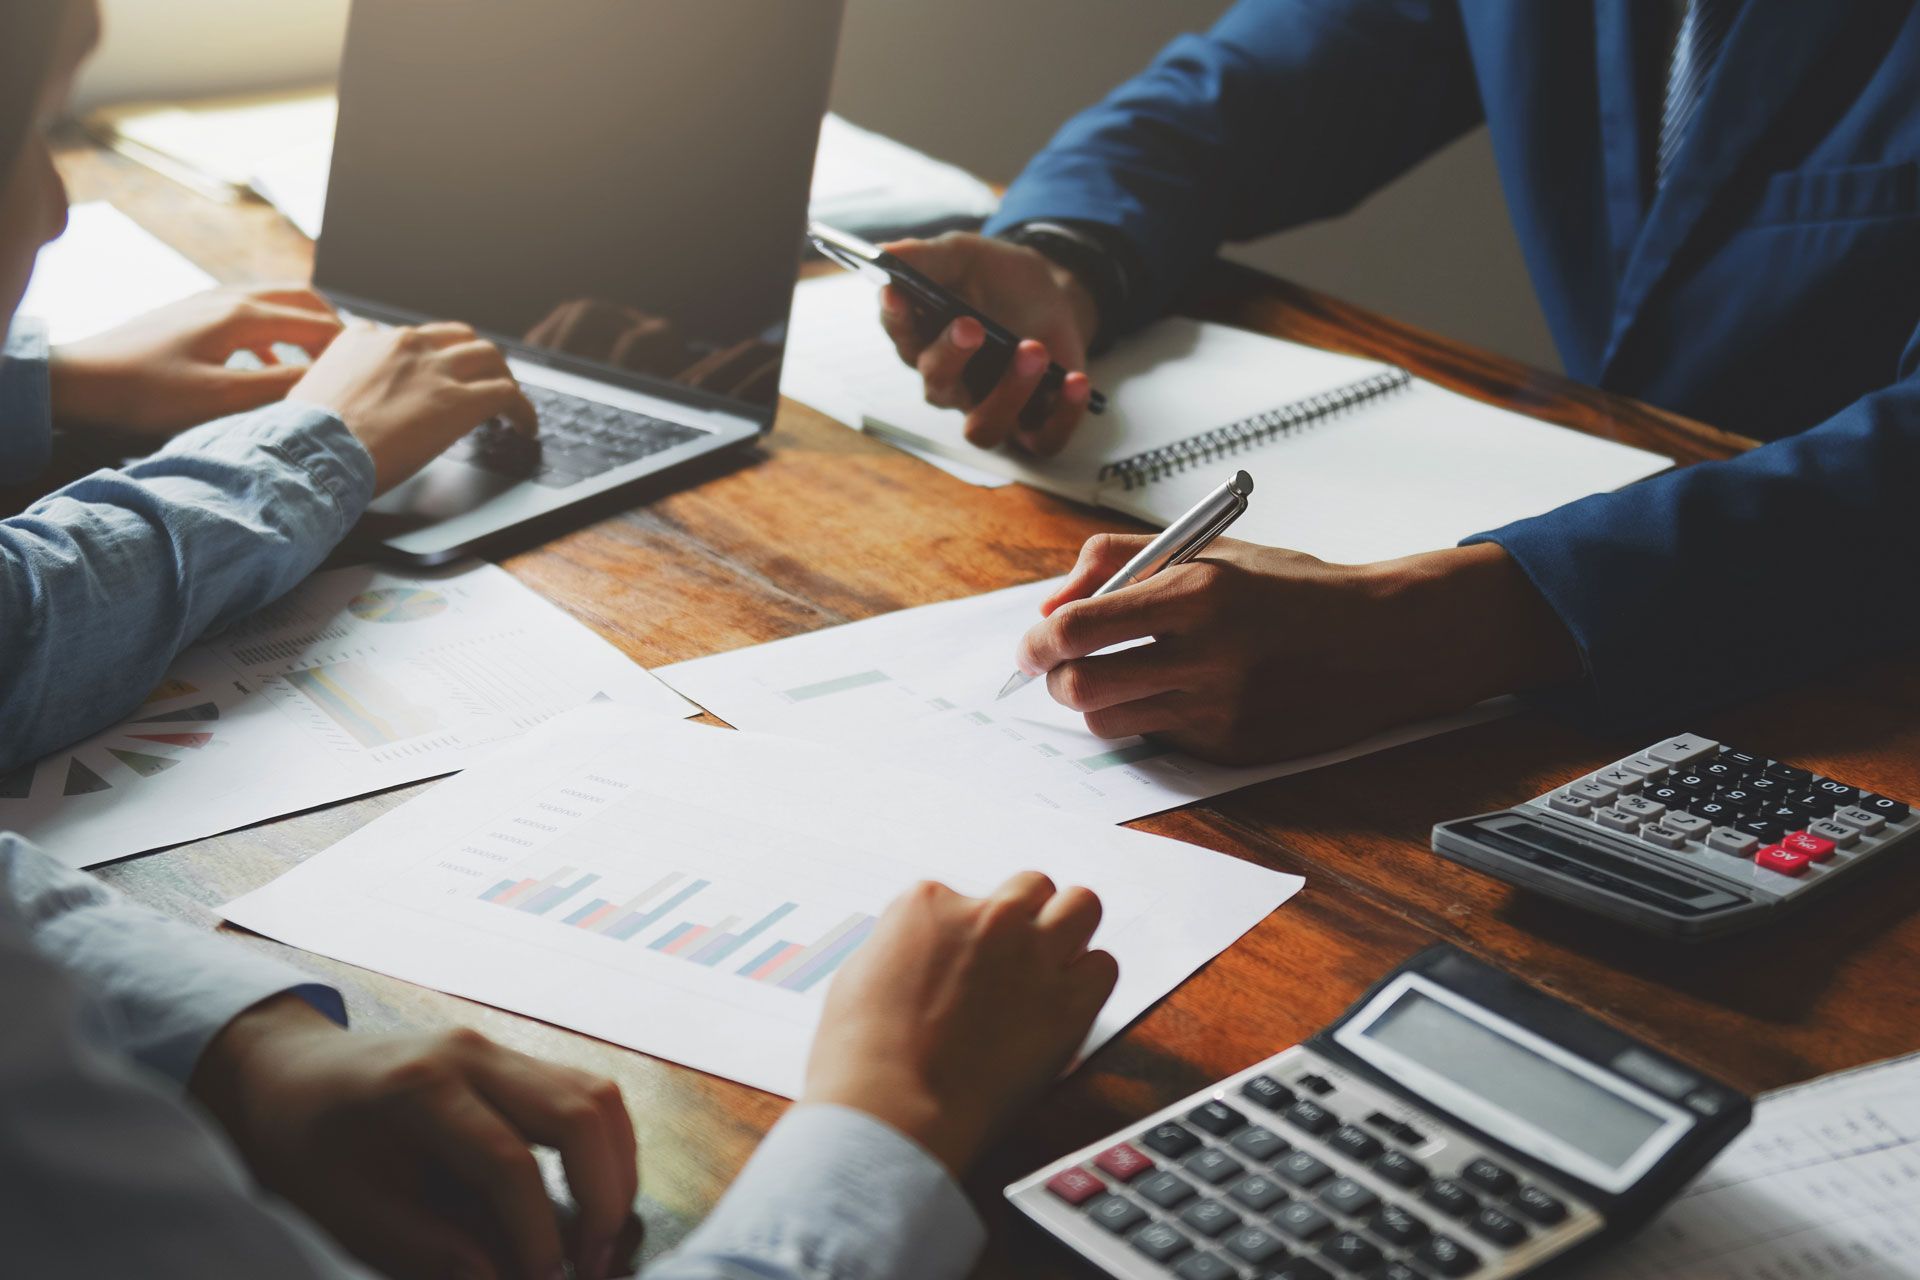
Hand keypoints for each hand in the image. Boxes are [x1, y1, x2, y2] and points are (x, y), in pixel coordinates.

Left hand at [48, 285, 343, 437]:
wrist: (82, 379)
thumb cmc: (146, 392)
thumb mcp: (221, 400)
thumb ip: (279, 388)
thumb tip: (326, 384)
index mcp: (242, 316)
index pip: (315, 321)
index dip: (348, 344)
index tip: (369, 367)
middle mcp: (229, 298)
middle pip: (299, 298)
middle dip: (332, 325)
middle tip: (353, 357)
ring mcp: (207, 302)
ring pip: (273, 302)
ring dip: (302, 327)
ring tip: (319, 361)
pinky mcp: (191, 314)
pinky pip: (248, 313)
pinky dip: (273, 334)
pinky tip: (267, 367)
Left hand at [190, 995, 637, 1279]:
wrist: (289, 1070)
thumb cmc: (306, 1143)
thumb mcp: (346, 1211)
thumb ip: (426, 1250)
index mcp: (419, 1089)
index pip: (507, 1162)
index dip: (537, 1233)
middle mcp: (472, 1055)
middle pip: (578, 1110)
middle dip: (603, 1195)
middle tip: (593, 1261)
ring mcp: (499, 1048)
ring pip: (597, 1095)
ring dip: (616, 1169)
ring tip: (600, 1234)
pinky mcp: (514, 1058)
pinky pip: (585, 1093)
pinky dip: (605, 1147)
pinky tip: (590, 1197)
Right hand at [290, 321, 536, 493]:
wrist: (311, 453)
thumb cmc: (302, 438)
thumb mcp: (308, 392)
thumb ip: (333, 383)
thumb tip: (337, 401)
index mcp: (363, 339)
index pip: (409, 337)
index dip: (428, 357)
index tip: (434, 375)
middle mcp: (402, 344)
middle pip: (457, 337)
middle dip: (473, 359)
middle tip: (482, 382)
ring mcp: (434, 369)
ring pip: (489, 356)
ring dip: (501, 378)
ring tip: (508, 403)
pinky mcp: (459, 400)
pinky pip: (508, 394)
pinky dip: (523, 410)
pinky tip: (525, 427)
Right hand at [803, 873, 1117, 1175]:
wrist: (891, 1110)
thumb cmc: (860, 1056)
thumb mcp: (860, 976)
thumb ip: (905, 951)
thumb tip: (924, 956)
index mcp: (929, 904)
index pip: (964, 897)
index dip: (966, 933)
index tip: (963, 963)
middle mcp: (987, 917)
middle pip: (1032, 887)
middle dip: (1027, 915)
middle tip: (1017, 954)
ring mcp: (1032, 955)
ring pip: (1081, 906)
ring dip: (1069, 931)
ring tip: (1053, 967)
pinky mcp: (1068, 1001)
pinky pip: (1104, 967)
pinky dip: (1088, 981)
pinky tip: (1067, 1004)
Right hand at [877, 233, 1099, 456]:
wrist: (1051, 297)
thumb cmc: (997, 279)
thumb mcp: (965, 255)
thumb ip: (927, 258)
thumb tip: (884, 253)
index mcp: (924, 339)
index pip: (900, 334)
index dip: (896, 317)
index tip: (897, 293)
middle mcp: (950, 382)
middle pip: (936, 385)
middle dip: (951, 356)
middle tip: (971, 325)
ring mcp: (989, 408)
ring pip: (984, 427)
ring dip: (1008, 394)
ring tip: (1033, 349)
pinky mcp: (1032, 425)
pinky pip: (1043, 440)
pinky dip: (1062, 416)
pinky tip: (1074, 380)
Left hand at [1016, 535, 1583, 764]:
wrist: (1379, 641)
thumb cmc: (1289, 589)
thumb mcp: (1207, 549)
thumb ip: (1117, 561)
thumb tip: (1049, 605)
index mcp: (1196, 593)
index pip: (1078, 629)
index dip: (1037, 642)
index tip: (1031, 644)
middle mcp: (1206, 655)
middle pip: (1080, 687)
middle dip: (1052, 680)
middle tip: (1054, 668)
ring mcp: (1220, 708)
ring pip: (1109, 722)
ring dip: (1093, 702)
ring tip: (1110, 677)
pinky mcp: (1231, 747)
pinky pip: (1156, 738)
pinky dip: (1145, 717)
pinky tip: (1172, 693)